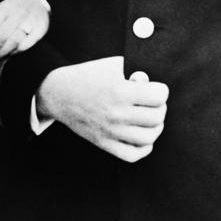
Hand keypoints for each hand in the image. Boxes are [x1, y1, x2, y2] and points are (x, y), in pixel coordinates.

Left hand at [0, 0, 49, 63]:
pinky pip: (25, 44)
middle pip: (0, 36)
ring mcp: (30, 21)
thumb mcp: (1, 10)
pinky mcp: (40, 29)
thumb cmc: (13, 10)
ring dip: (0, 53)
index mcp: (4, 8)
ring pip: (13, 41)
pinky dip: (15, 51)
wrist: (37, 2)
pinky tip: (8, 55)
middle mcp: (17, 13)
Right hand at [36, 56, 167, 162]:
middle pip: (157, 117)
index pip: (159, 96)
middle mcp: (116, 113)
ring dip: (155, 127)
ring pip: (149, 137)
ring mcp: (110, 131)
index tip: (155, 88)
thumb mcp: (113, 66)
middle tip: (153, 102)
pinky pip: (133, 155)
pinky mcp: (104, 143)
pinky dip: (144, 147)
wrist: (59, 93)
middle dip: (159, 107)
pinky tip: (143, 136)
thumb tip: (152, 85)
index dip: (160, 90)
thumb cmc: (88, 76)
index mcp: (119, 91)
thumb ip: (136, 73)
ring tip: (150, 118)